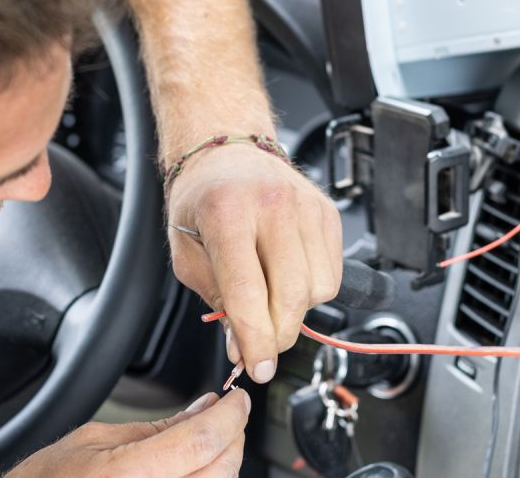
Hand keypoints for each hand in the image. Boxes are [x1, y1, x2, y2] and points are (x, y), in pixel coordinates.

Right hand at [5, 390, 249, 477]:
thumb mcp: (95, 440)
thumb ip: (157, 428)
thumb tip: (204, 409)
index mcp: (128, 476)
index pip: (202, 441)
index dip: (229, 415)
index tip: (236, 399)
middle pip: (221, 469)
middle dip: (232, 436)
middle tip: (227, 415)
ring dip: (223, 462)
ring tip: (211, 440)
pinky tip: (197, 467)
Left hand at [167, 144, 342, 382]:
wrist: (228, 151)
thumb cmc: (203, 199)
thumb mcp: (187, 252)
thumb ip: (215, 299)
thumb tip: (243, 345)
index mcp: (228, 211)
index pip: (248, 292)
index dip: (255, 340)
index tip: (257, 367)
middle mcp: (273, 205)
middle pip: (292, 296)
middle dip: (277, 335)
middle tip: (260, 346)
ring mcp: (307, 207)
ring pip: (318, 290)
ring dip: (294, 310)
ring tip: (268, 295)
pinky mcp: (329, 214)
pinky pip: (332, 274)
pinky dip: (311, 290)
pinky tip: (285, 276)